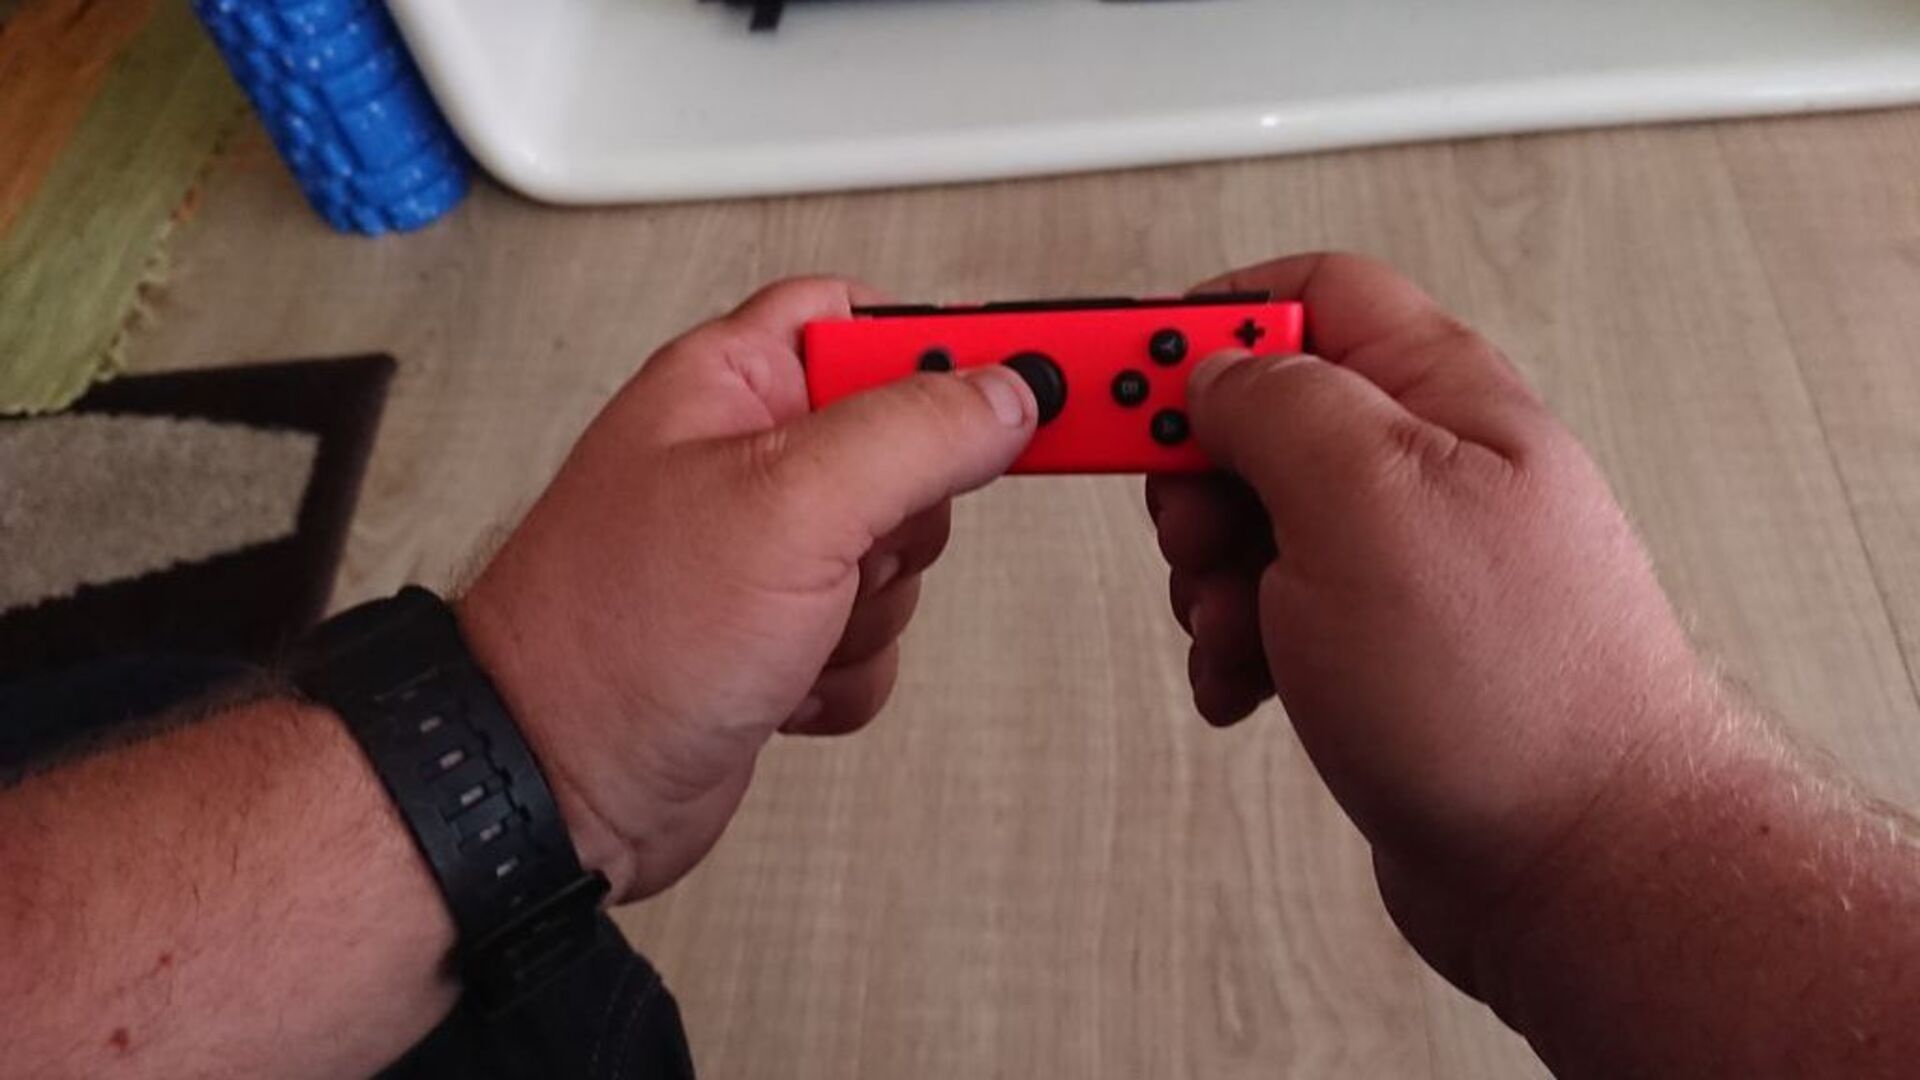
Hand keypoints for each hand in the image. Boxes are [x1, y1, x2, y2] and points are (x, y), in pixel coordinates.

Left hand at [457, 278, 1037, 900]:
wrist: (555, 790)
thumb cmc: (616, 639)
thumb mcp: (790, 505)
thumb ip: (915, 431)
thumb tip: (1010, 392)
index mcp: (731, 384)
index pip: (870, 318)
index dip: (950, 346)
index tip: (1033, 379)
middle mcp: (746, 459)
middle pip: (906, 447)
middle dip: (903, 519)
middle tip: (849, 547)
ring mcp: (762, 555)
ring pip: (900, 556)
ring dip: (869, 611)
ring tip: (789, 630)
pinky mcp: (775, 638)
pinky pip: (873, 638)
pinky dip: (845, 672)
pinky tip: (781, 683)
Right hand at [1147, 254, 1717, 989]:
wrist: (1582, 868)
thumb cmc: (1511, 692)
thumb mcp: (1370, 500)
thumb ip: (1281, 405)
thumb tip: (1214, 368)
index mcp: (1438, 396)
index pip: (1307, 294)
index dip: (1209, 323)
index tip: (1132, 382)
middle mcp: (1424, 468)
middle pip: (1260, 417)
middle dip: (1196, 480)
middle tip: (1200, 540)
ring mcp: (1402, 563)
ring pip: (1253, 525)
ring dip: (1213, 581)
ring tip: (1246, 637)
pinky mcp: (1381, 648)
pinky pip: (1273, 616)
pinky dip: (1240, 649)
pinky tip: (1255, 691)